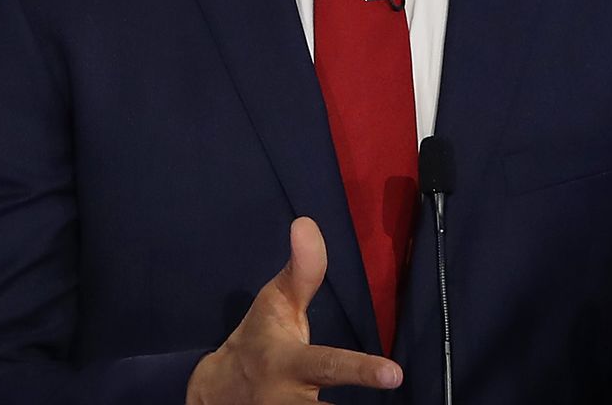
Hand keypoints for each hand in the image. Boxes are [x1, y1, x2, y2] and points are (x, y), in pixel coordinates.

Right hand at [186, 217, 402, 403]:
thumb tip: (308, 224)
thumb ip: (302, 271)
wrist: (217, 394)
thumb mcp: (274, 305)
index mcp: (288, 365)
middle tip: (395, 392)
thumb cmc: (257, 341)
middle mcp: (289, 402)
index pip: (330, 366)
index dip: (362, 370)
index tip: (394, 375)